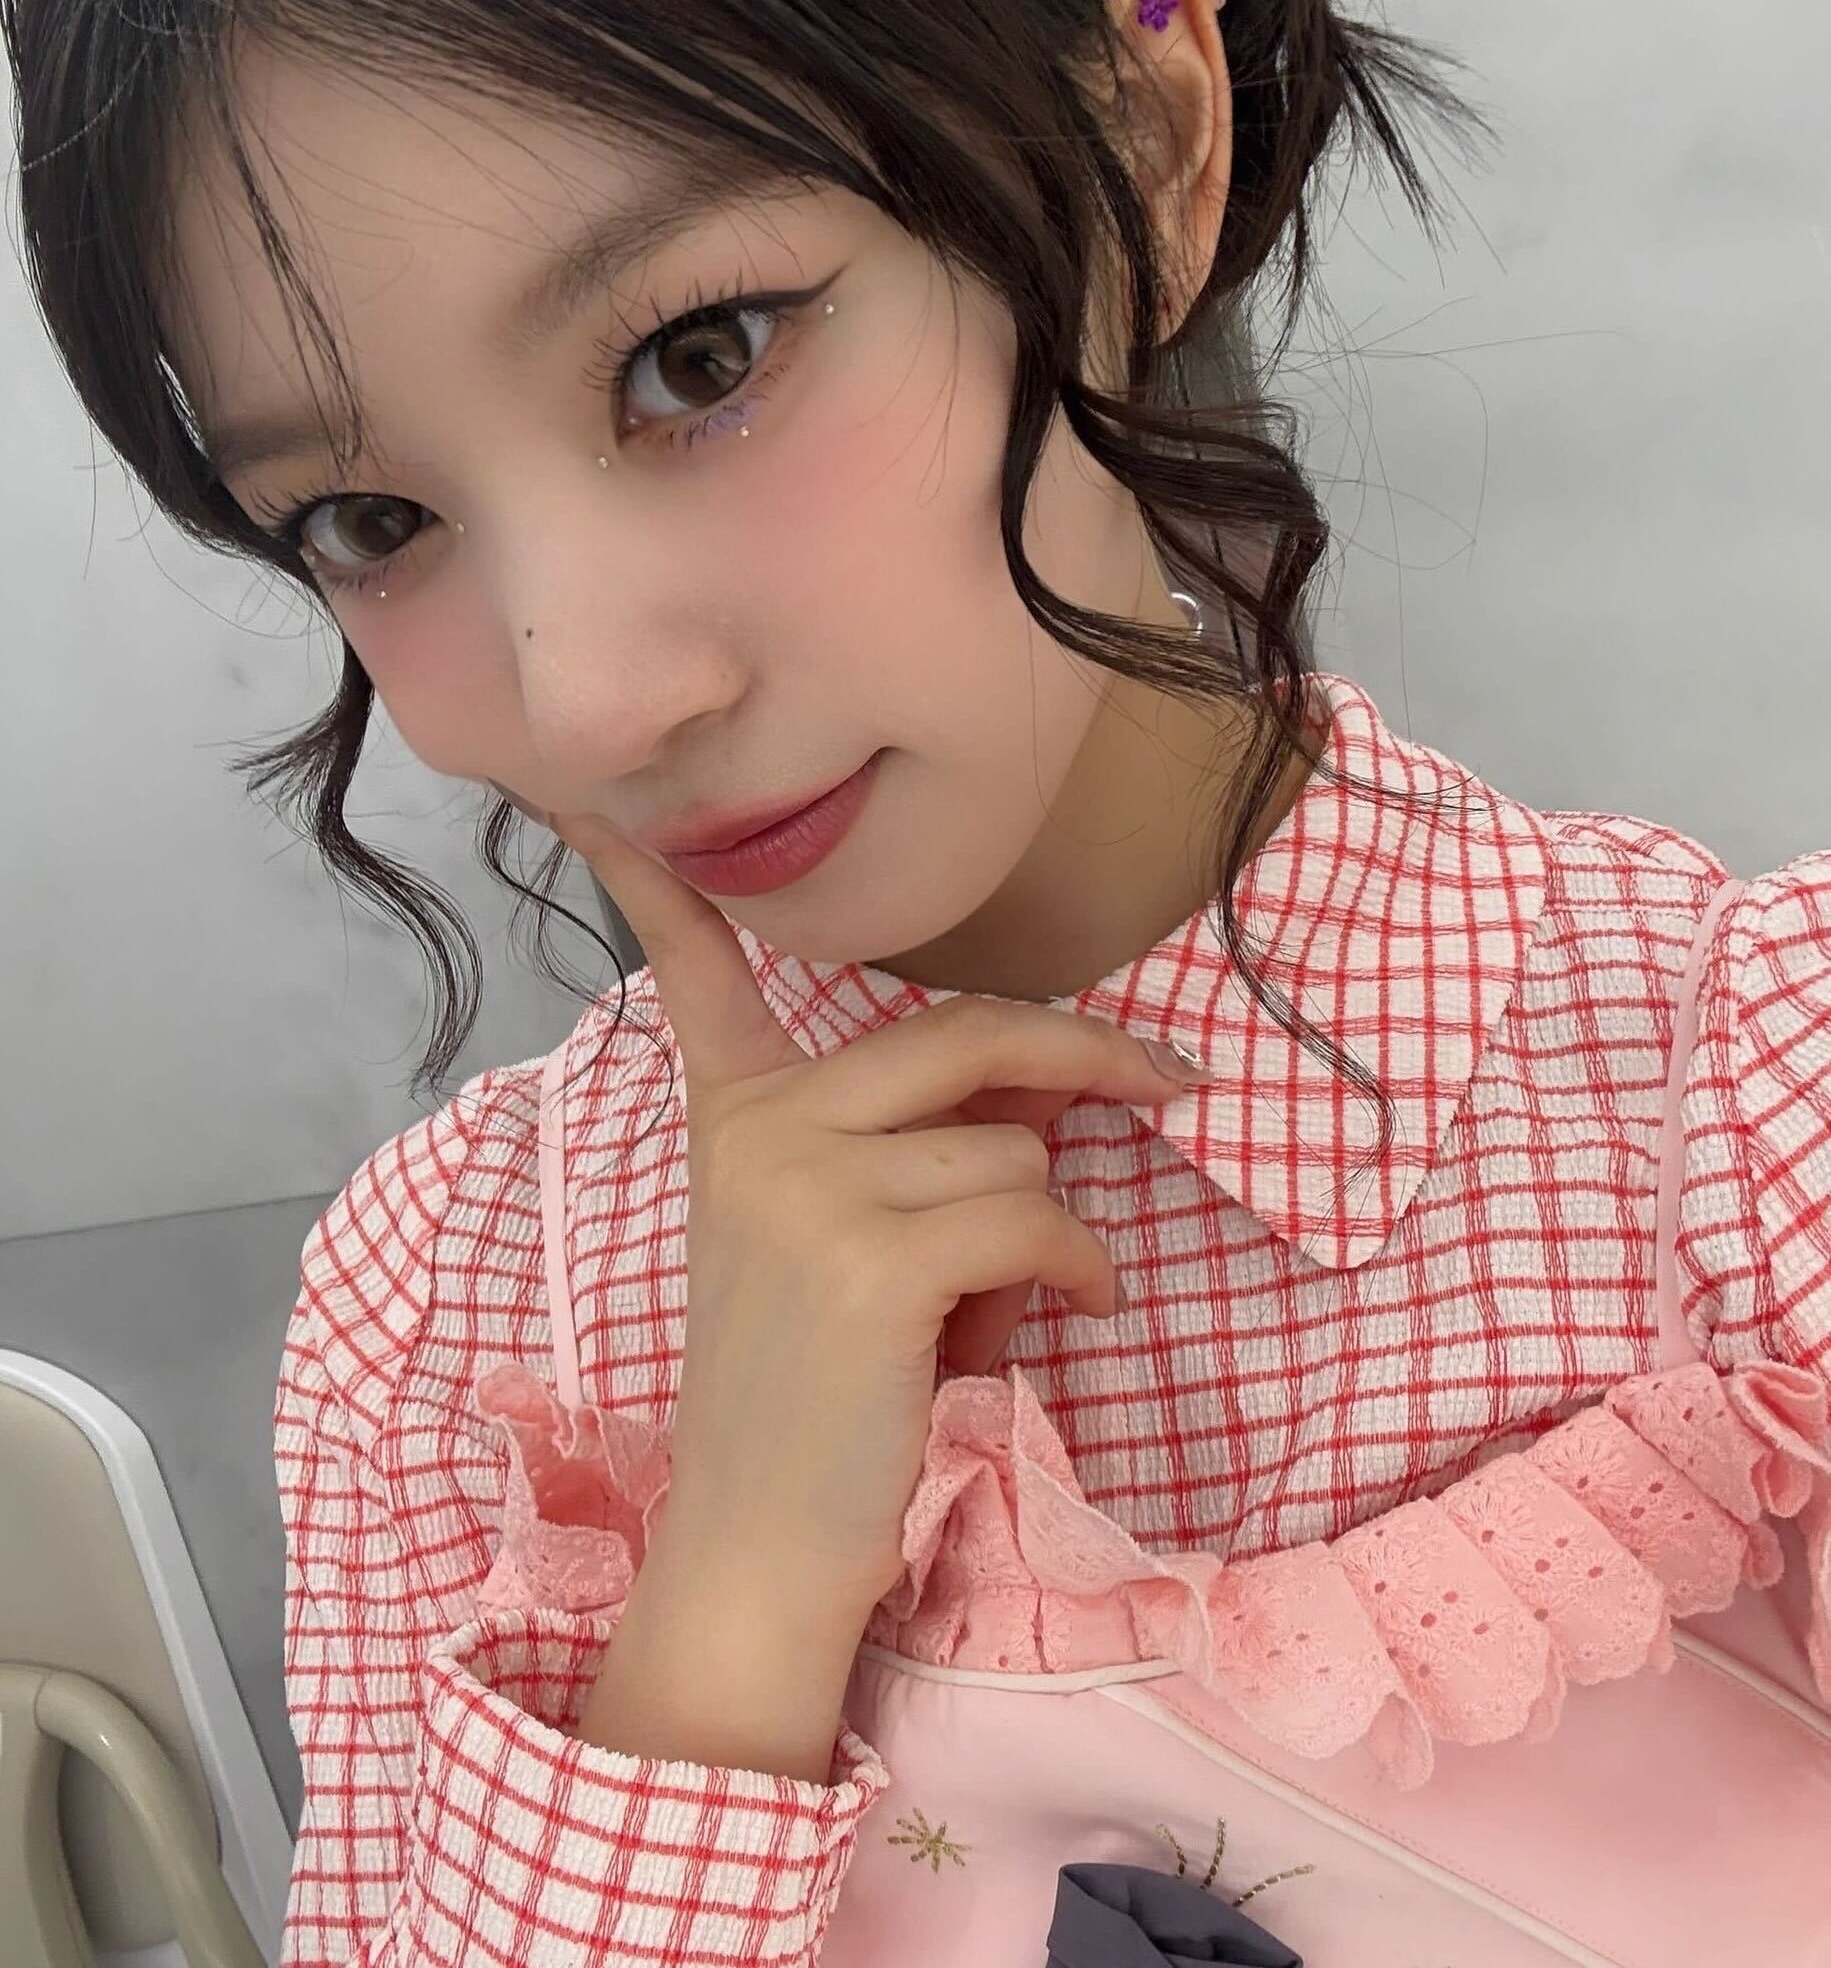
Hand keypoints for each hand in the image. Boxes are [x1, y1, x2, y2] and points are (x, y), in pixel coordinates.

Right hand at [494, 783, 1196, 1612]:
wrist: (761, 1545)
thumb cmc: (819, 1394)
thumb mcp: (845, 1241)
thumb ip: (913, 1146)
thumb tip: (1048, 1093)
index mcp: (737, 1115)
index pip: (698, 971)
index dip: (655, 879)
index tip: (592, 794)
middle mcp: (761, 1125)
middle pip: (962, 1031)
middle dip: (1082, 1054)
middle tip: (1168, 1080)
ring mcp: (809, 1182)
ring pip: (1013, 1141)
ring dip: (1055, 1214)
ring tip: (1026, 1291)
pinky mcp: (872, 1254)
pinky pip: (1036, 1211)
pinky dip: (1082, 1262)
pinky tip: (1081, 1305)